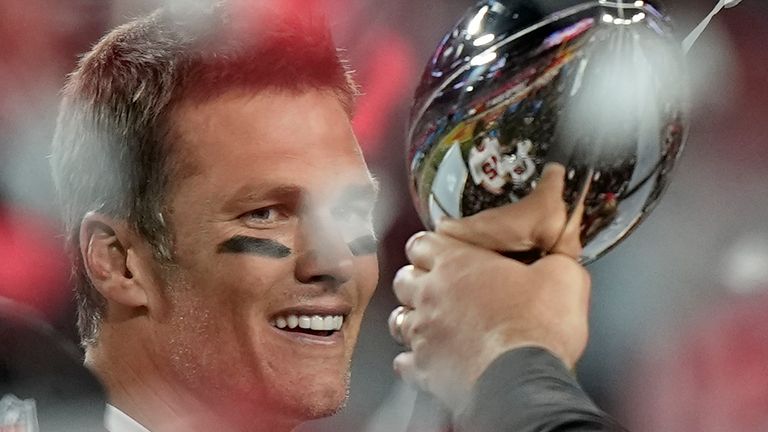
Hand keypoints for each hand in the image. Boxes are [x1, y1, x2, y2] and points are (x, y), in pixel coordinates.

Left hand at [391, 163, 590, 410]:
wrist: (523, 379)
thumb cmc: (538, 326)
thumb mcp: (563, 276)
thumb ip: (555, 259)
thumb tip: (559, 258)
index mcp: (457, 263)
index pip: (421, 243)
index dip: (431, 246)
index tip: (442, 252)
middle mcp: (430, 295)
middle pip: (404, 279)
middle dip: (417, 280)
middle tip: (436, 286)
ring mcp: (422, 333)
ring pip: (398, 318)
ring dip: (412, 318)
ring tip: (430, 322)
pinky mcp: (423, 368)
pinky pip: (403, 361)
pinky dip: (413, 359)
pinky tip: (429, 358)